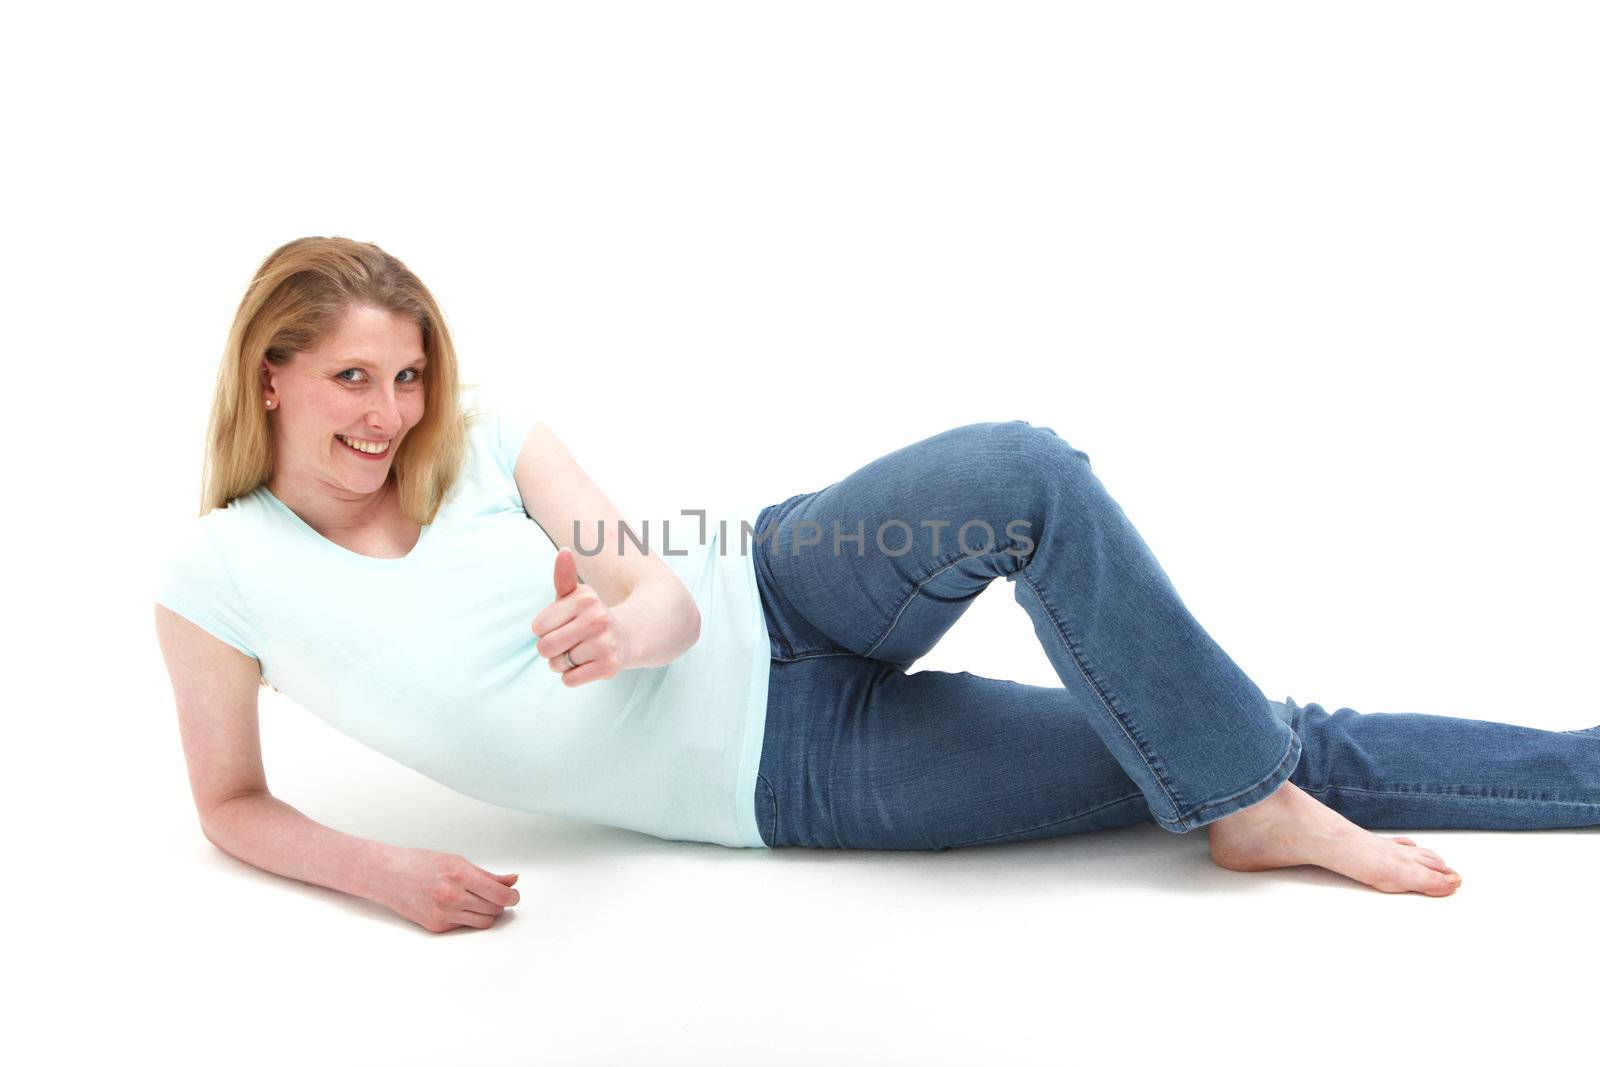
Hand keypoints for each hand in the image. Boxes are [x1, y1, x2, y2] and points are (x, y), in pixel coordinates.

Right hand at [369, 847, 519, 933]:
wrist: (388, 876)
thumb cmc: (420, 864)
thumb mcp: (457, 861)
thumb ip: (486, 875)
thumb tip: (512, 881)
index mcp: (459, 874)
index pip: (499, 894)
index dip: (512, 896)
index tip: (514, 895)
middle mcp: (452, 896)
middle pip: (493, 909)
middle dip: (501, 903)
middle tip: (499, 896)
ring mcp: (443, 914)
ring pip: (483, 922)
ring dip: (488, 913)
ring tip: (482, 901)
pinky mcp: (436, 927)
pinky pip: (465, 926)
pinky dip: (469, 917)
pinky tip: (460, 905)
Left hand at [532, 547, 629, 686]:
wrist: (628, 636)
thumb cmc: (591, 616)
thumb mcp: (576, 596)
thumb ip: (564, 576)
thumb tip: (564, 551)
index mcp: (586, 599)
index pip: (538, 627)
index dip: (545, 630)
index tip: (562, 625)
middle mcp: (598, 619)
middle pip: (544, 647)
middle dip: (550, 649)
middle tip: (568, 643)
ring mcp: (605, 644)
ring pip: (557, 665)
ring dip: (562, 663)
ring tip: (580, 652)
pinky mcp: (609, 667)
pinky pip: (569, 680)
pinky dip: (572, 676)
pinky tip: (587, 664)